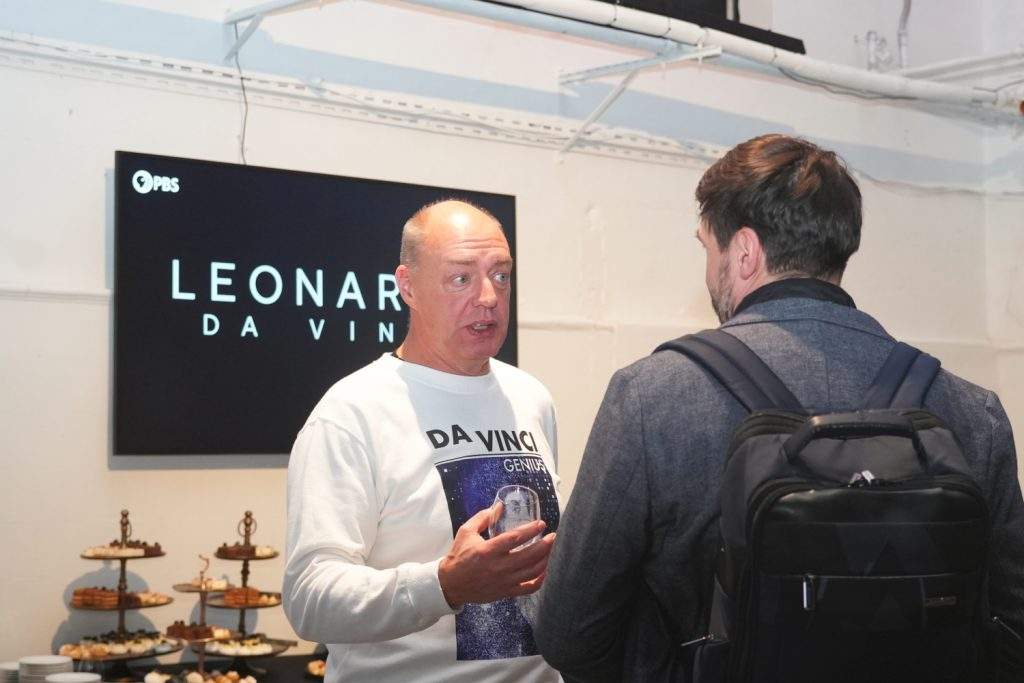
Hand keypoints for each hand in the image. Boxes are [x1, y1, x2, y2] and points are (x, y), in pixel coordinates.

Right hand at [438, 503, 555, 608]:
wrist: (451, 584)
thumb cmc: (459, 556)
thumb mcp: (466, 532)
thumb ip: (483, 517)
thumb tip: (499, 506)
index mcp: (488, 550)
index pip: (515, 538)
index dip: (531, 530)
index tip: (541, 524)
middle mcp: (498, 567)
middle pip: (529, 555)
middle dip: (545, 544)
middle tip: (553, 536)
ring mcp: (504, 581)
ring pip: (532, 571)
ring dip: (545, 559)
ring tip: (550, 550)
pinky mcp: (506, 592)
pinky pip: (529, 588)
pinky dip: (540, 579)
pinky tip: (544, 570)